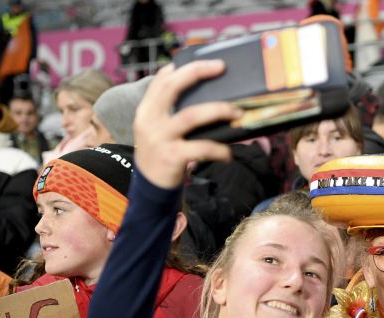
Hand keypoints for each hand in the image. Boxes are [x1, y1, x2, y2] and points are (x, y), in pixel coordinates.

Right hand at [133, 60, 238, 188]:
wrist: (149, 190)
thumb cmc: (161, 155)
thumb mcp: (156, 130)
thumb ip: (169, 111)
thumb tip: (195, 90)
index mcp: (146, 111)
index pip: (161, 81)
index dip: (181, 68)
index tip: (204, 61)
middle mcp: (150, 121)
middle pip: (172, 88)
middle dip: (197, 73)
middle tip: (220, 67)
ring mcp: (160, 138)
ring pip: (191, 116)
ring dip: (217, 110)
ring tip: (236, 111)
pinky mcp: (172, 157)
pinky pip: (201, 148)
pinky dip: (219, 149)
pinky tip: (228, 153)